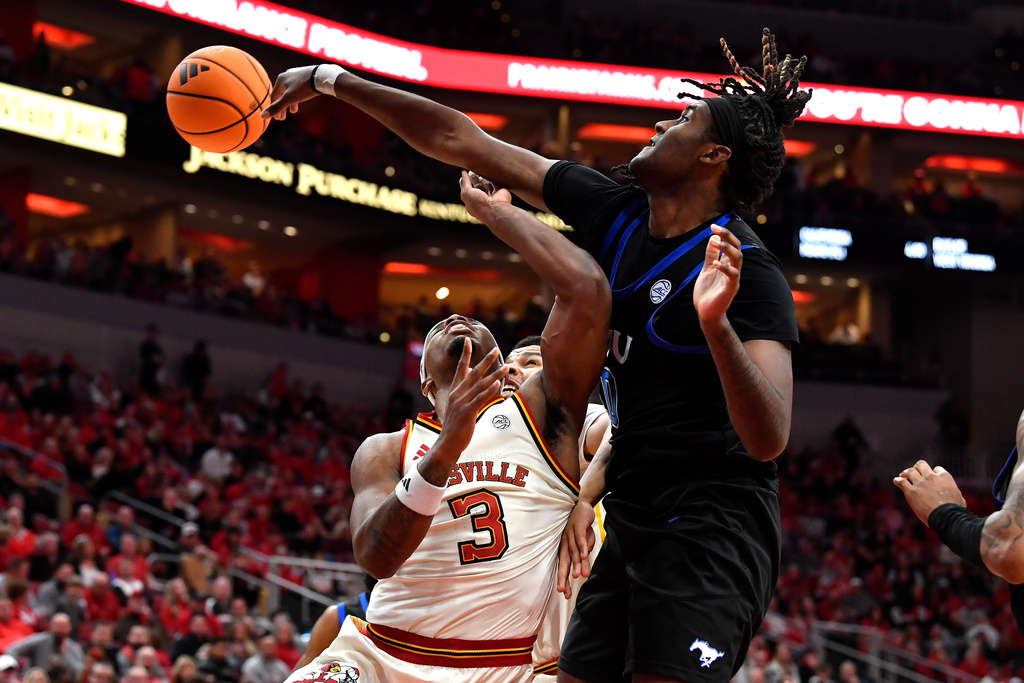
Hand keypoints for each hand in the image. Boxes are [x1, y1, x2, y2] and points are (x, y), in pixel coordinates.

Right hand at [261, 66, 319, 120]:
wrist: (322, 77)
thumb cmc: (304, 88)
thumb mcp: (289, 99)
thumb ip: (276, 107)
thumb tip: (262, 116)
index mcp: (281, 79)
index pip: (274, 96)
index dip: (275, 108)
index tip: (279, 119)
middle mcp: (287, 75)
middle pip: (282, 93)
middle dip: (282, 107)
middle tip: (283, 118)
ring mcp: (297, 74)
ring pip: (290, 91)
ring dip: (290, 102)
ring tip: (293, 111)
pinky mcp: (306, 75)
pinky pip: (299, 88)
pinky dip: (298, 96)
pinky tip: (302, 99)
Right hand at [434, 340, 506, 462]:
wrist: (447, 443)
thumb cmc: (455, 424)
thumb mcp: (457, 404)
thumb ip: (464, 388)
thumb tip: (471, 371)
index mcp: (455, 390)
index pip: (461, 368)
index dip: (465, 354)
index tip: (467, 341)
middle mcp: (457, 393)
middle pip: (473, 372)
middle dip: (486, 360)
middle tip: (496, 349)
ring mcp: (462, 403)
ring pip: (480, 385)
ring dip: (494, 375)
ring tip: (506, 367)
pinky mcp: (467, 412)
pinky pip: (480, 399)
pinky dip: (488, 391)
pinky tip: (497, 385)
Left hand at [459, 171, 512, 222]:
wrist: (495, 209)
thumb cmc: (479, 204)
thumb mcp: (466, 193)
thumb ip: (464, 183)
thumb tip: (463, 173)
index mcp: (473, 203)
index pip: (468, 190)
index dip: (466, 182)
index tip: (465, 173)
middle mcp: (482, 201)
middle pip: (477, 187)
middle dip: (474, 178)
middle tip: (472, 170)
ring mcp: (492, 197)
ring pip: (486, 184)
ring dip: (483, 177)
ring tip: (480, 169)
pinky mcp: (500, 192)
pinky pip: (495, 183)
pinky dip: (493, 178)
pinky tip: (490, 171)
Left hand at [557, 500, 595, 598]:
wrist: (582, 507)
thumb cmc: (581, 528)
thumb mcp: (583, 546)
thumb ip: (583, 560)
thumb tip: (584, 574)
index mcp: (566, 549)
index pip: (564, 567)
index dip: (564, 580)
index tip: (564, 594)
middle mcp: (566, 544)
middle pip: (564, 562)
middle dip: (563, 577)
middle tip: (563, 591)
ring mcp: (570, 535)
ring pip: (574, 552)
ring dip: (577, 564)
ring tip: (579, 576)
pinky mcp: (577, 527)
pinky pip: (579, 538)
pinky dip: (582, 547)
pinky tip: (585, 555)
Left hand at [694, 224, 741, 324]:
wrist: (705, 312)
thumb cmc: (707, 292)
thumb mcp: (706, 269)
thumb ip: (710, 255)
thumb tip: (712, 238)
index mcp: (728, 265)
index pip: (732, 245)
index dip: (724, 235)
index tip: (713, 226)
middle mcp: (733, 270)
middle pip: (738, 249)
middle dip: (728, 237)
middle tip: (716, 229)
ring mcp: (733, 280)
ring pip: (738, 260)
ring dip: (727, 249)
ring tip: (716, 242)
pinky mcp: (730, 290)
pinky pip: (733, 276)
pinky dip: (725, 268)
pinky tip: (715, 263)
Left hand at [893, 460, 966, 525]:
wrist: (946, 517)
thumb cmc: (956, 510)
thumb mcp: (959, 497)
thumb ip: (953, 491)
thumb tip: (953, 492)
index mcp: (944, 477)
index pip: (937, 469)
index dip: (934, 472)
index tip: (932, 476)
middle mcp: (931, 477)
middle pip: (921, 465)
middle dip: (917, 467)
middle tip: (914, 471)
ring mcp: (920, 483)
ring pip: (910, 471)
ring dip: (906, 472)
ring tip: (903, 475)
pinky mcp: (911, 491)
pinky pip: (901, 482)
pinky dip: (898, 481)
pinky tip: (896, 481)